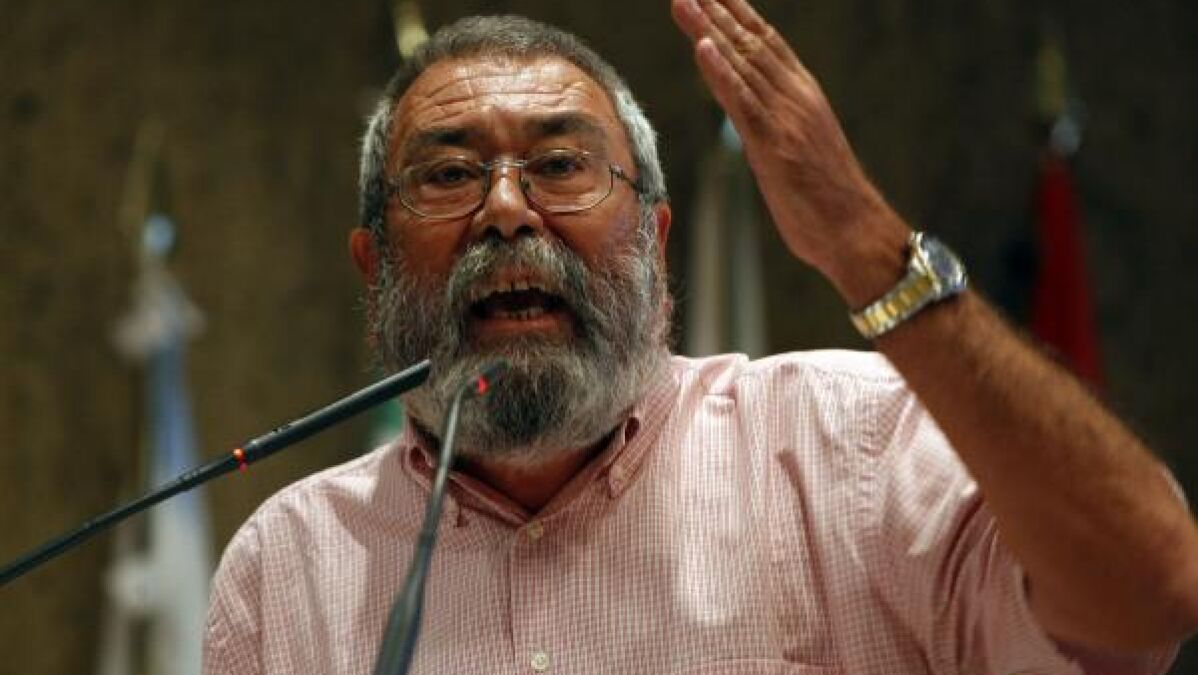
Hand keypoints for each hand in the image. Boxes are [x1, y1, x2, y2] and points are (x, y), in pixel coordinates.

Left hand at [671, 0, 908, 304]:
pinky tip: (702, 48)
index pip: (768, 45)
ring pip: (742, 64)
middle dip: (717, 12)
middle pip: (750, 44)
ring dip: (709, 30)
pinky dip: (721, 73)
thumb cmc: (830, 203)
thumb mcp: (802, 154)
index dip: (739, 16)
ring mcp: (785, 118)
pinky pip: (742, 102)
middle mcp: (796, 98)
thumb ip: (781, 129)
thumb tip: (758, 124)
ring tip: (684, 1)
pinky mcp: (774, 145)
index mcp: (804, 97)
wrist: (856, 231)